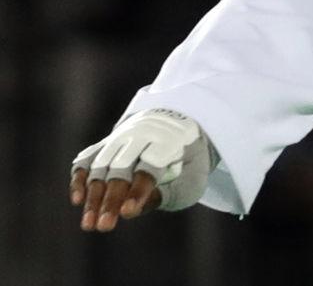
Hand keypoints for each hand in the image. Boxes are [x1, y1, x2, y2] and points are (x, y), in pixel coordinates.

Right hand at [70, 109, 211, 231]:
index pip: (150, 166)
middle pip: (121, 168)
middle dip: (111, 199)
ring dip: (93, 197)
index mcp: (169, 140)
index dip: (138, 190)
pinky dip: (80, 180)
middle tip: (104, 227)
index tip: (127, 212)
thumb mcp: (190, 179)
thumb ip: (166, 194)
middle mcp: (140, 134)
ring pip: (100, 168)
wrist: (174, 129)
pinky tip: (78, 201)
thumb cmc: (185, 163)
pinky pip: (85, 161)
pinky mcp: (102, 146)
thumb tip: (131, 210)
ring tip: (89, 225)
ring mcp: (119, 138)